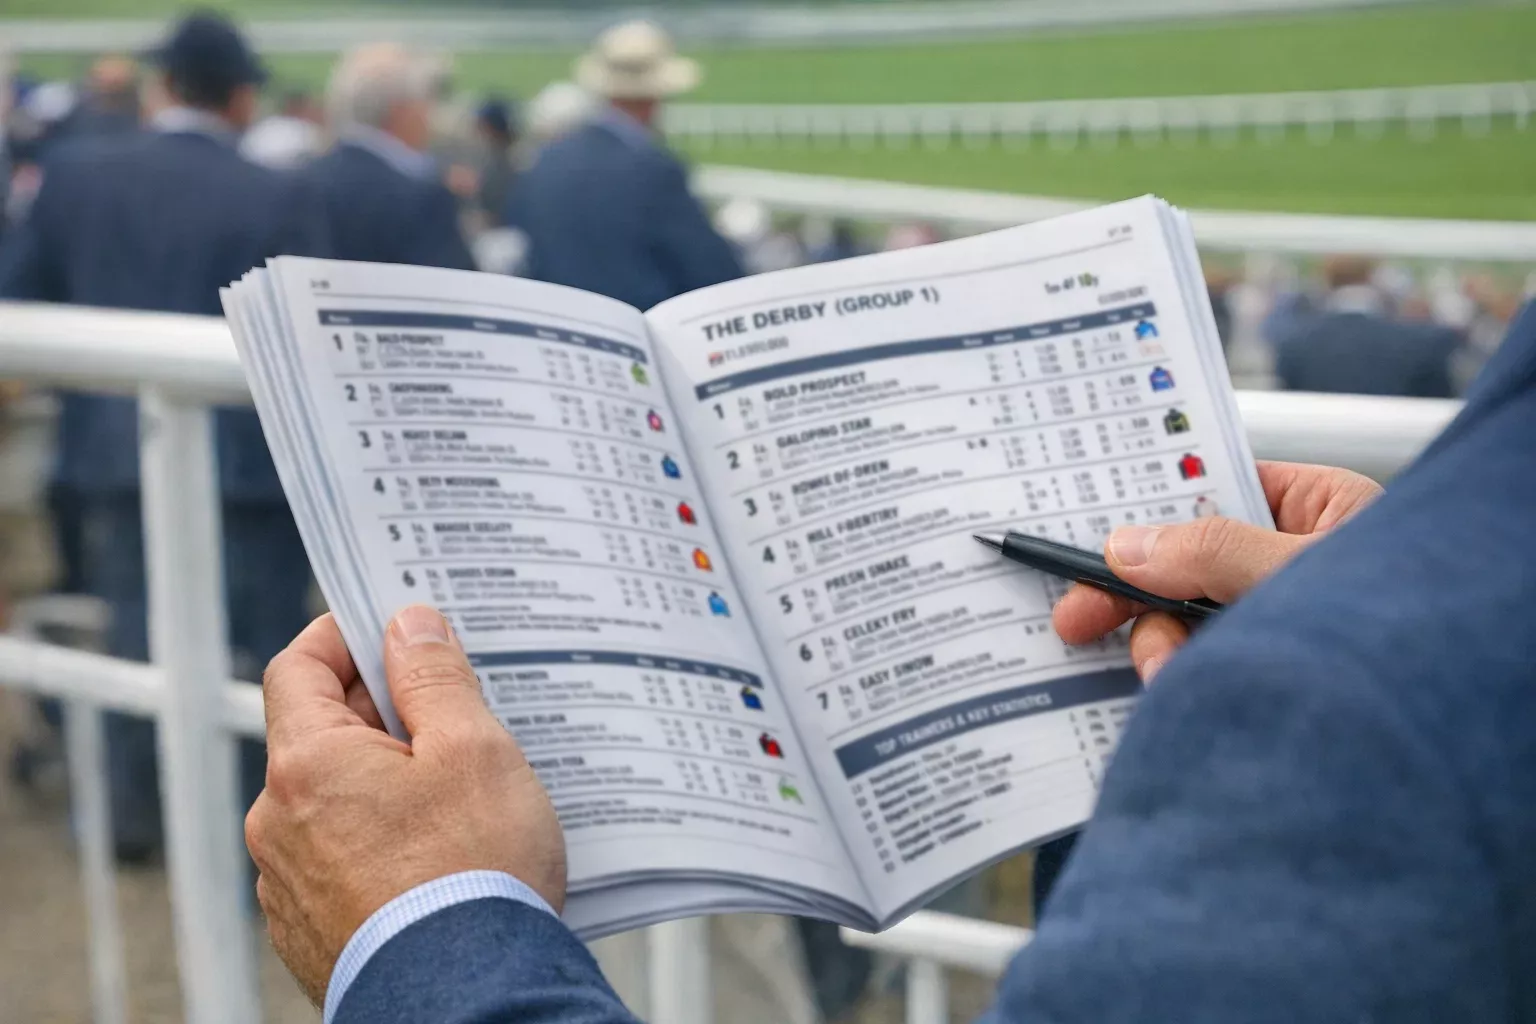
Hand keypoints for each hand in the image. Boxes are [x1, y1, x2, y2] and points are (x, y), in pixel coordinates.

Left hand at [246, 606, 564, 1006]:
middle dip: (380, 713)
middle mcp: (278, 823)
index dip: (341, 637)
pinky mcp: (312, 933)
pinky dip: (379, 841)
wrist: (468, 997)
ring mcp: (290, 884)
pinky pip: (339, 860)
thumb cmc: (473, 873)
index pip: (298, 668)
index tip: (387, 627)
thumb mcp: (472, 749)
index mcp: (306, 764)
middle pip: (318, 735)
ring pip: (332, 802)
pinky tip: (437, 853)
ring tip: (456, 793)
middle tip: (449, 710)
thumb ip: (433, 677)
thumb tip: (407, 624)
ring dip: (381, 782)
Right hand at [1053, 461, 1381, 681]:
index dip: (1146, 509)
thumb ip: (1213, 552)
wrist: (1460, 739)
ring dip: (1160, 650)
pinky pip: (1196, 670)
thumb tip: (1129, 544)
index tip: (1088, 537)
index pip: (1212, 490)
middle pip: (1185, 563)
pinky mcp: (1265, 680)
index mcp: (1317, 510)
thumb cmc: (1406, 634)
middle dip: (1136, 597)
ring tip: (1165, 676)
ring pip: (1184, 624)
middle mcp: (1293, 564)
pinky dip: (1175, 683)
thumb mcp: (1299, 574)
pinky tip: (1177, 695)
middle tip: (1073, 621)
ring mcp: (1277, 626)